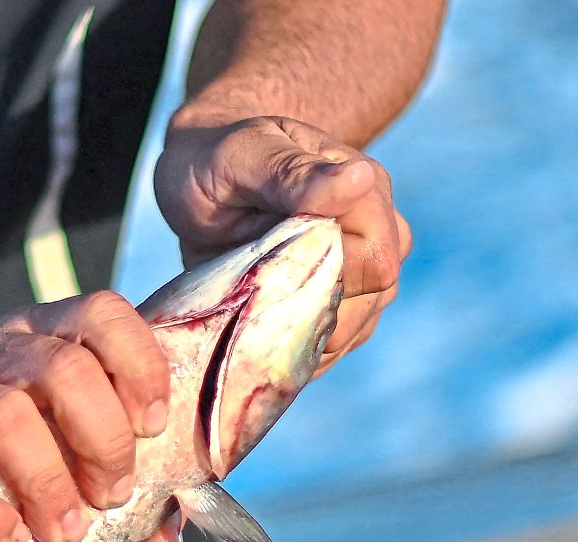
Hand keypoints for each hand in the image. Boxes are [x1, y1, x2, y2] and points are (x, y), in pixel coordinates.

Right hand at [0, 291, 179, 541]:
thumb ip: (109, 483)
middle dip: (105, 440)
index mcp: (35, 334)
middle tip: (112, 496)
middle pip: (64, 369)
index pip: (100, 313)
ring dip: (50, 482)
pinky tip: (7, 538)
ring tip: (66, 531)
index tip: (153, 428)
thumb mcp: (49, 444)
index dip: (140, 366)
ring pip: (3, 415)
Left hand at [154, 114, 410, 371]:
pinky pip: (335, 340)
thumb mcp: (241, 157)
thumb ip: (293, 172)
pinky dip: (298, 350)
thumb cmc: (218, 158)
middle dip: (313, 317)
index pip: (375, 261)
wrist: (202, 173)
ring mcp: (361, 268)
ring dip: (305, 338)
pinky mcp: (339, 297)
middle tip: (249, 308)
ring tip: (250, 323)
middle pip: (372, 300)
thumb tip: (358, 179)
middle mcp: (375, 230)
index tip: (267, 280)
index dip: (327, 283)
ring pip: (356, 326)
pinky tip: (261, 341)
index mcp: (363, 190)